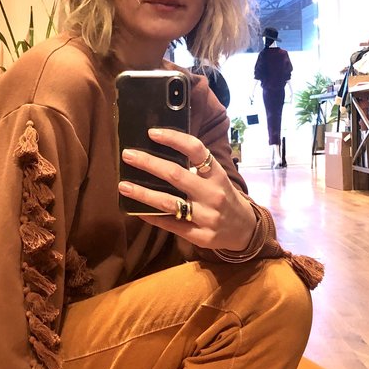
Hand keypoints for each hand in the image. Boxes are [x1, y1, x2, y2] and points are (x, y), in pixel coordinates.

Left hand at [119, 128, 256, 251]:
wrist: (245, 229)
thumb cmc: (224, 197)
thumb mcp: (217, 177)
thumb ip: (197, 166)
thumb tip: (161, 149)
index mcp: (217, 174)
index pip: (196, 150)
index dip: (174, 139)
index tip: (151, 133)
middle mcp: (212, 194)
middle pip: (176, 175)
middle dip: (149, 163)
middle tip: (128, 155)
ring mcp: (206, 216)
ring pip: (169, 203)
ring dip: (143, 193)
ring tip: (123, 185)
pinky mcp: (199, 236)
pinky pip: (170, 225)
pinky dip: (152, 216)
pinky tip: (137, 210)